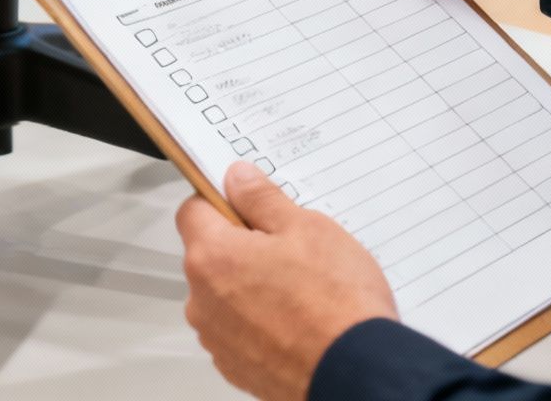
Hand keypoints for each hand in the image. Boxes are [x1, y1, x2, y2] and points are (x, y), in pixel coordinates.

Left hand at [176, 162, 397, 400]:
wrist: (356, 373)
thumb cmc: (335, 303)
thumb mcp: (306, 228)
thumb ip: (262, 199)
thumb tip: (237, 178)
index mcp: (212, 256)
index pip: (193, 210)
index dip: (221, 201)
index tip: (248, 204)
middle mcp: (202, 300)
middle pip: (210, 255)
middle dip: (243, 247)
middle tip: (291, 250)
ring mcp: (217, 338)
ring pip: (225, 294)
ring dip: (251, 287)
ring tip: (301, 291)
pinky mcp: (235, 366)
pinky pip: (239, 330)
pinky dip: (260, 322)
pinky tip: (297, 321)